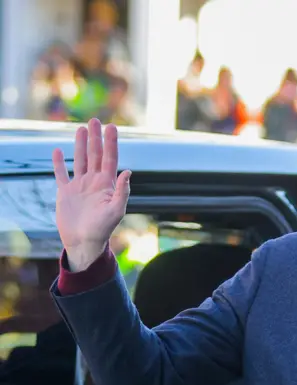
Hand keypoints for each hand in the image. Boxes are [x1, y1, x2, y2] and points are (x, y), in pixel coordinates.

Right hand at [52, 118, 130, 271]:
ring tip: (81, 128)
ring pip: (80, 160)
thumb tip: (128, 171)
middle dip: (95, 138)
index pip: (110, 158)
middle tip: (95, 120)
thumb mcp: (116, 210)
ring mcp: (79, 186)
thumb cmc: (103, 229)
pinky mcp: (65, 193)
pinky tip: (58, 151)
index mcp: (107, 184)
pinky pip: (61, 174)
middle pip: (95, 154)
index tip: (111, 127)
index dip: (111, 143)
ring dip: (80, 144)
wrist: (84, 242)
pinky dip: (59, 163)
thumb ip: (123, 191)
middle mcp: (94, 182)